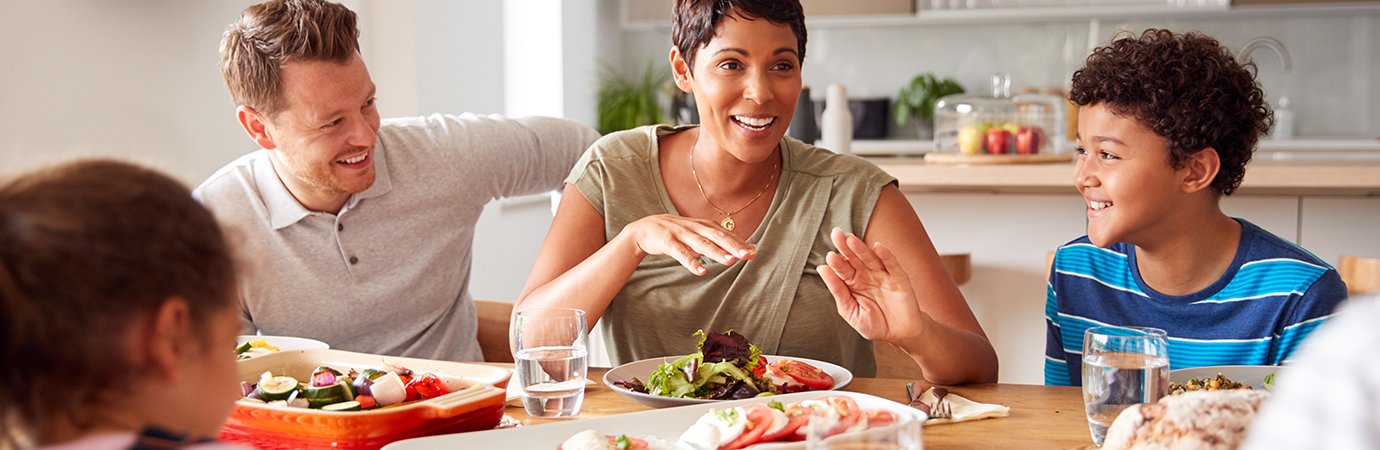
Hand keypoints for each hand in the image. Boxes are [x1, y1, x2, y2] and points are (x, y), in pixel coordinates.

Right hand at [625, 214, 756, 274]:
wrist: (646, 228)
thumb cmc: (677, 233)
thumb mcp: (698, 234)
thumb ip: (717, 240)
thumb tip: (743, 248)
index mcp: (704, 225)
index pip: (725, 234)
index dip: (739, 242)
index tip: (754, 252)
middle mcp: (695, 227)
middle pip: (717, 236)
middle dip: (733, 245)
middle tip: (747, 255)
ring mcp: (681, 234)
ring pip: (701, 244)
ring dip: (716, 252)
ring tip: (730, 261)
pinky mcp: (668, 242)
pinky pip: (681, 253)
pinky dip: (691, 262)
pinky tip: (701, 271)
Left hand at [818, 227, 928, 343]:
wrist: (900, 334)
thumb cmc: (875, 323)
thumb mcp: (851, 311)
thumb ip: (838, 291)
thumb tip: (822, 269)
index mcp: (853, 283)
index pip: (842, 270)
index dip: (835, 263)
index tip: (828, 256)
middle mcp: (867, 275)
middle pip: (854, 259)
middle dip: (845, 247)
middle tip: (836, 234)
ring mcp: (883, 275)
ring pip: (870, 258)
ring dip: (861, 249)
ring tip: (851, 239)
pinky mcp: (899, 279)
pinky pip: (891, 265)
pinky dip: (886, 256)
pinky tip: (877, 247)